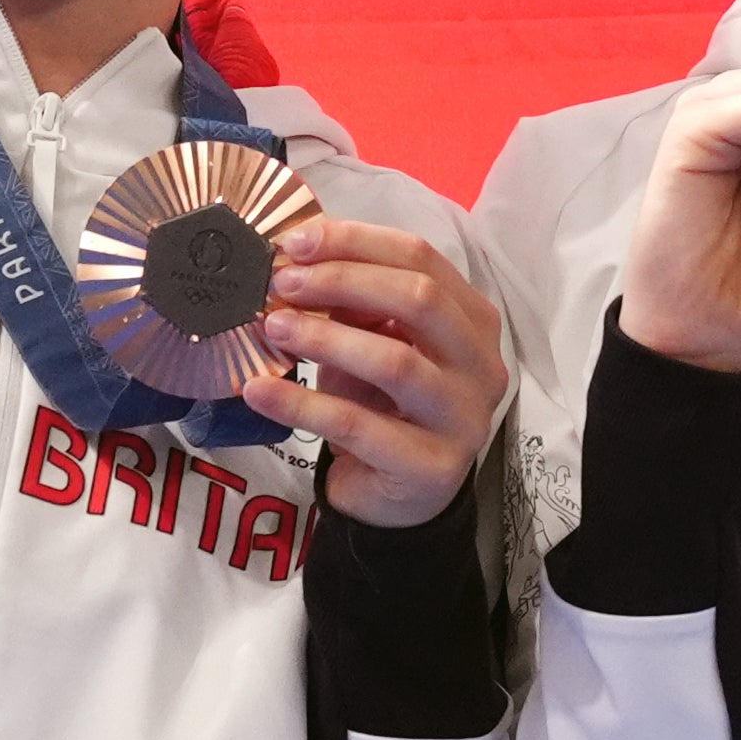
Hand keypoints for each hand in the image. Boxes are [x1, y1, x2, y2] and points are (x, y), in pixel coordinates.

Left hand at [256, 220, 507, 529]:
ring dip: (325, 337)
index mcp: (472, 318)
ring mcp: (463, 418)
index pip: (422, 258)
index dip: (355, 242)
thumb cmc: (384, 405)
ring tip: (273, 327)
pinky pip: (358, 426)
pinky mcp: (431, 466)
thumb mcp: (372, 342)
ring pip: (395, 361)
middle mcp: (480, 364)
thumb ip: (353, 303)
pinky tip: (260, 391)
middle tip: (282, 284)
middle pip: (420, 299)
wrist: (396, 497)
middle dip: (342, 281)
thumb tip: (298, 263)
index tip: (294, 243)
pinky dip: (301, 403)